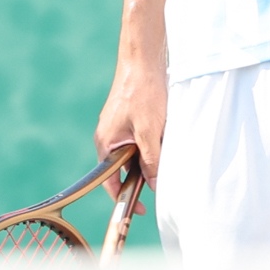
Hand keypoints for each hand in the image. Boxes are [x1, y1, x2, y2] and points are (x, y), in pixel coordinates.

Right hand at [95, 54, 169, 185]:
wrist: (142, 60)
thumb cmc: (143, 93)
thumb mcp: (150, 131)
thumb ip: (151, 160)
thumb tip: (155, 185)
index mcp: (105, 143)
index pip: (109, 182)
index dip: (124, 197)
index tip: (139, 210)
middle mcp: (107, 138)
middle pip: (123, 168)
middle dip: (142, 174)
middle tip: (162, 177)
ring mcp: (116, 127)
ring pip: (134, 154)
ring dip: (149, 157)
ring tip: (164, 148)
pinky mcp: (127, 119)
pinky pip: (138, 140)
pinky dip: (151, 144)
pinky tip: (164, 136)